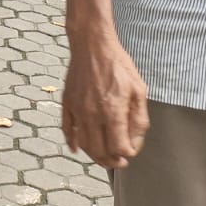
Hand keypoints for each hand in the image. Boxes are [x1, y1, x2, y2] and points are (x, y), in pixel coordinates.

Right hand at [62, 32, 148, 168]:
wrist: (92, 44)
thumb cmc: (118, 64)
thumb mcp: (138, 90)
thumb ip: (139, 119)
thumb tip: (134, 142)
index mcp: (112, 111)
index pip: (119, 148)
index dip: (127, 154)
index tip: (131, 151)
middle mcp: (92, 114)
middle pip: (99, 152)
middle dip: (112, 161)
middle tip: (119, 162)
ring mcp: (77, 109)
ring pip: (83, 144)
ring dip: (94, 156)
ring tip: (103, 157)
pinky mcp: (67, 103)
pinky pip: (66, 129)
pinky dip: (72, 142)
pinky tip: (77, 148)